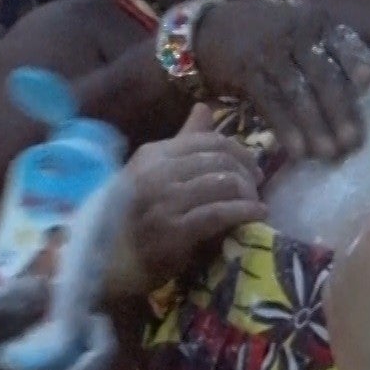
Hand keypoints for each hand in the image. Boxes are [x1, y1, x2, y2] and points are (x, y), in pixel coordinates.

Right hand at [115, 104, 265, 292]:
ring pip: (223, 184)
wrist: (111, 261)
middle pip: (220, 161)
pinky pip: (219, 213)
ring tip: (254, 203)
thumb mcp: (153, 171)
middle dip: (246, 173)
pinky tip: (257, 214)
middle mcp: (157, 173)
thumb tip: (204, 107)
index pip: (208, 140)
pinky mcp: (174, 231)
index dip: (238, 151)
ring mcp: (164, 202)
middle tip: (256, 187)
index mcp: (152, 154)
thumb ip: (183, 140)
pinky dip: (244, 211)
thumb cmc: (134, 215)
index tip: (252, 167)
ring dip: (247, 193)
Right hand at [191, 0, 369, 161]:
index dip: (355, 62)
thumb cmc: (271, 35)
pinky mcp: (247, 71)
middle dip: (339, 109)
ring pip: (297, 92)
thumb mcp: (303, 30)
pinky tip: (297, 150)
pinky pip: (270, 102)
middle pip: (322, 73)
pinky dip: (285, 128)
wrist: (214, 27)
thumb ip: (333, 52)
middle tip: (352, 142)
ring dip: (314, 125)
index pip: (342, 41)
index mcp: (317, 23)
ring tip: (328, 153)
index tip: (369, 85)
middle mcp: (295, 34)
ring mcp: (269, 52)